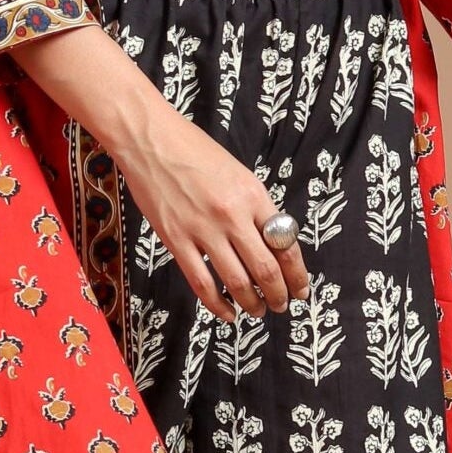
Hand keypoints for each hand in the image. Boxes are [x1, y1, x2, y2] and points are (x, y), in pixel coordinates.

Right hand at [113, 112, 310, 321]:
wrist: (151, 139)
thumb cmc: (194, 150)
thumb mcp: (238, 173)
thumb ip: (256, 207)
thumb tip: (272, 243)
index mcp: (253, 195)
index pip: (286, 244)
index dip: (297, 274)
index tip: (300, 288)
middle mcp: (232, 215)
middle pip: (265, 269)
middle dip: (279, 295)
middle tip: (282, 305)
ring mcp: (203, 230)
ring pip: (237, 282)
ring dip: (252, 303)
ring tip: (258, 311)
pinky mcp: (176, 240)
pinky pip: (201, 283)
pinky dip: (218, 304)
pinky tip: (227, 313)